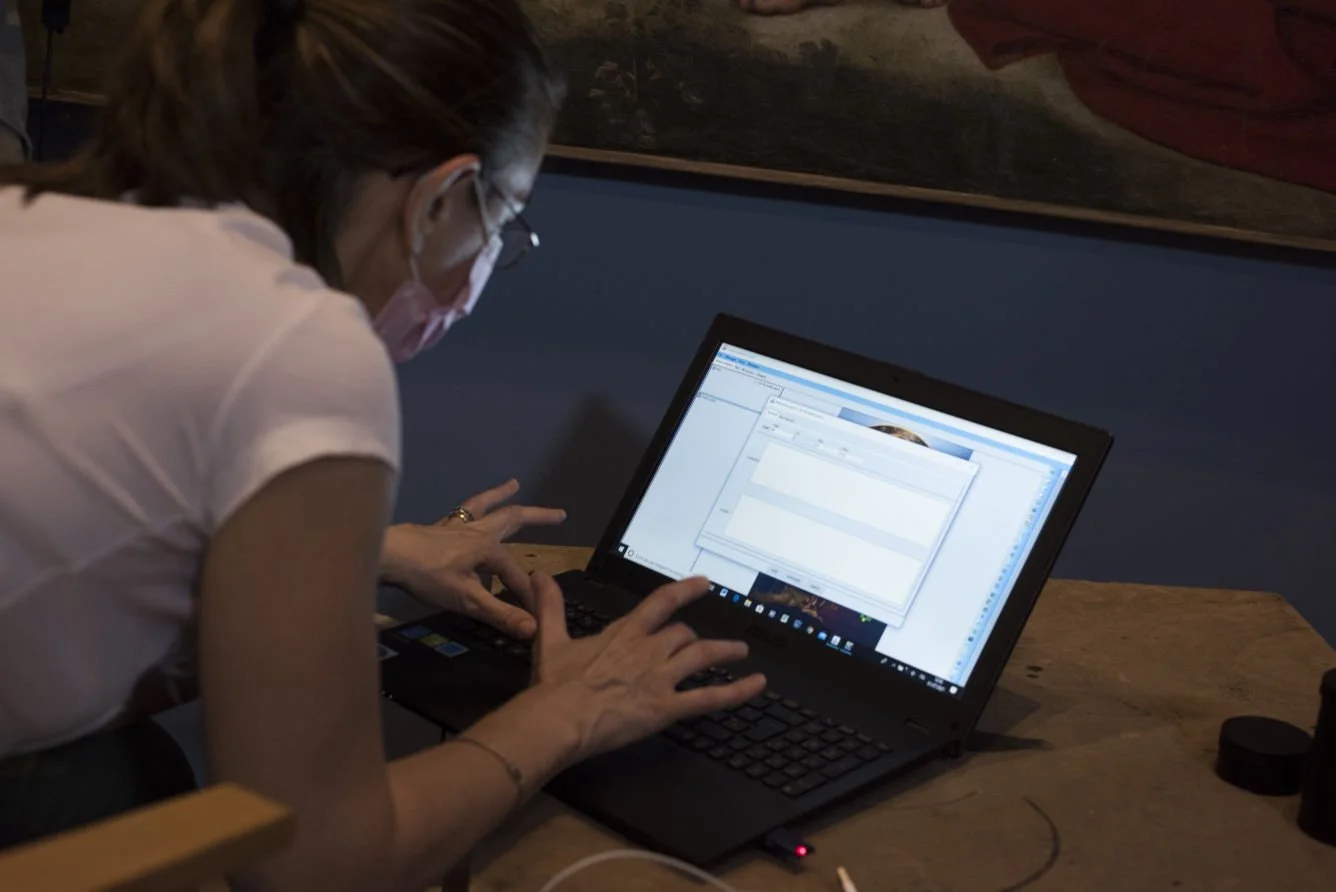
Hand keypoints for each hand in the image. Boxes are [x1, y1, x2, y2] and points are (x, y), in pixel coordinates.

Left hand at [380, 480, 564, 637]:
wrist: (387, 555)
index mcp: (488, 547)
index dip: (527, 595)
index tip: (536, 613)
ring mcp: (455, 525)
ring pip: (484, 506)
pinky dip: (471, 508)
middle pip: (512, 519)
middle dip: (537, 518)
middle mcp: (476, 530)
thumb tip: (533, 628)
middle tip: (560, 515)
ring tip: (514, 484)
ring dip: (501, 496)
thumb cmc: (428, 576)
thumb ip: (500, 614)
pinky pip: (461, 512)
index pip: (516, 574)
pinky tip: (468, 513)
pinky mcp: (437, 527)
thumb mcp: (467, 599)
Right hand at [526, 573, 766, 761]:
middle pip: (683, 634)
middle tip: (700, 642)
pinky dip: (737, 691)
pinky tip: (757, 684)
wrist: (558, 718)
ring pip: (703, 657)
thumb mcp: (549, 638)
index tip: (705, 583)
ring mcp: (661, 678)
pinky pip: (709, 697)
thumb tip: (539, 576)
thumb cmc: (554, 684)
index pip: (662, 602)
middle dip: (693, 637)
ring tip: (741, 651)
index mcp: (624, 633)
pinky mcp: (667, 707)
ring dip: (724, 651)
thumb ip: (550, 605)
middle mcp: (648, 650)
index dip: (686, 590)